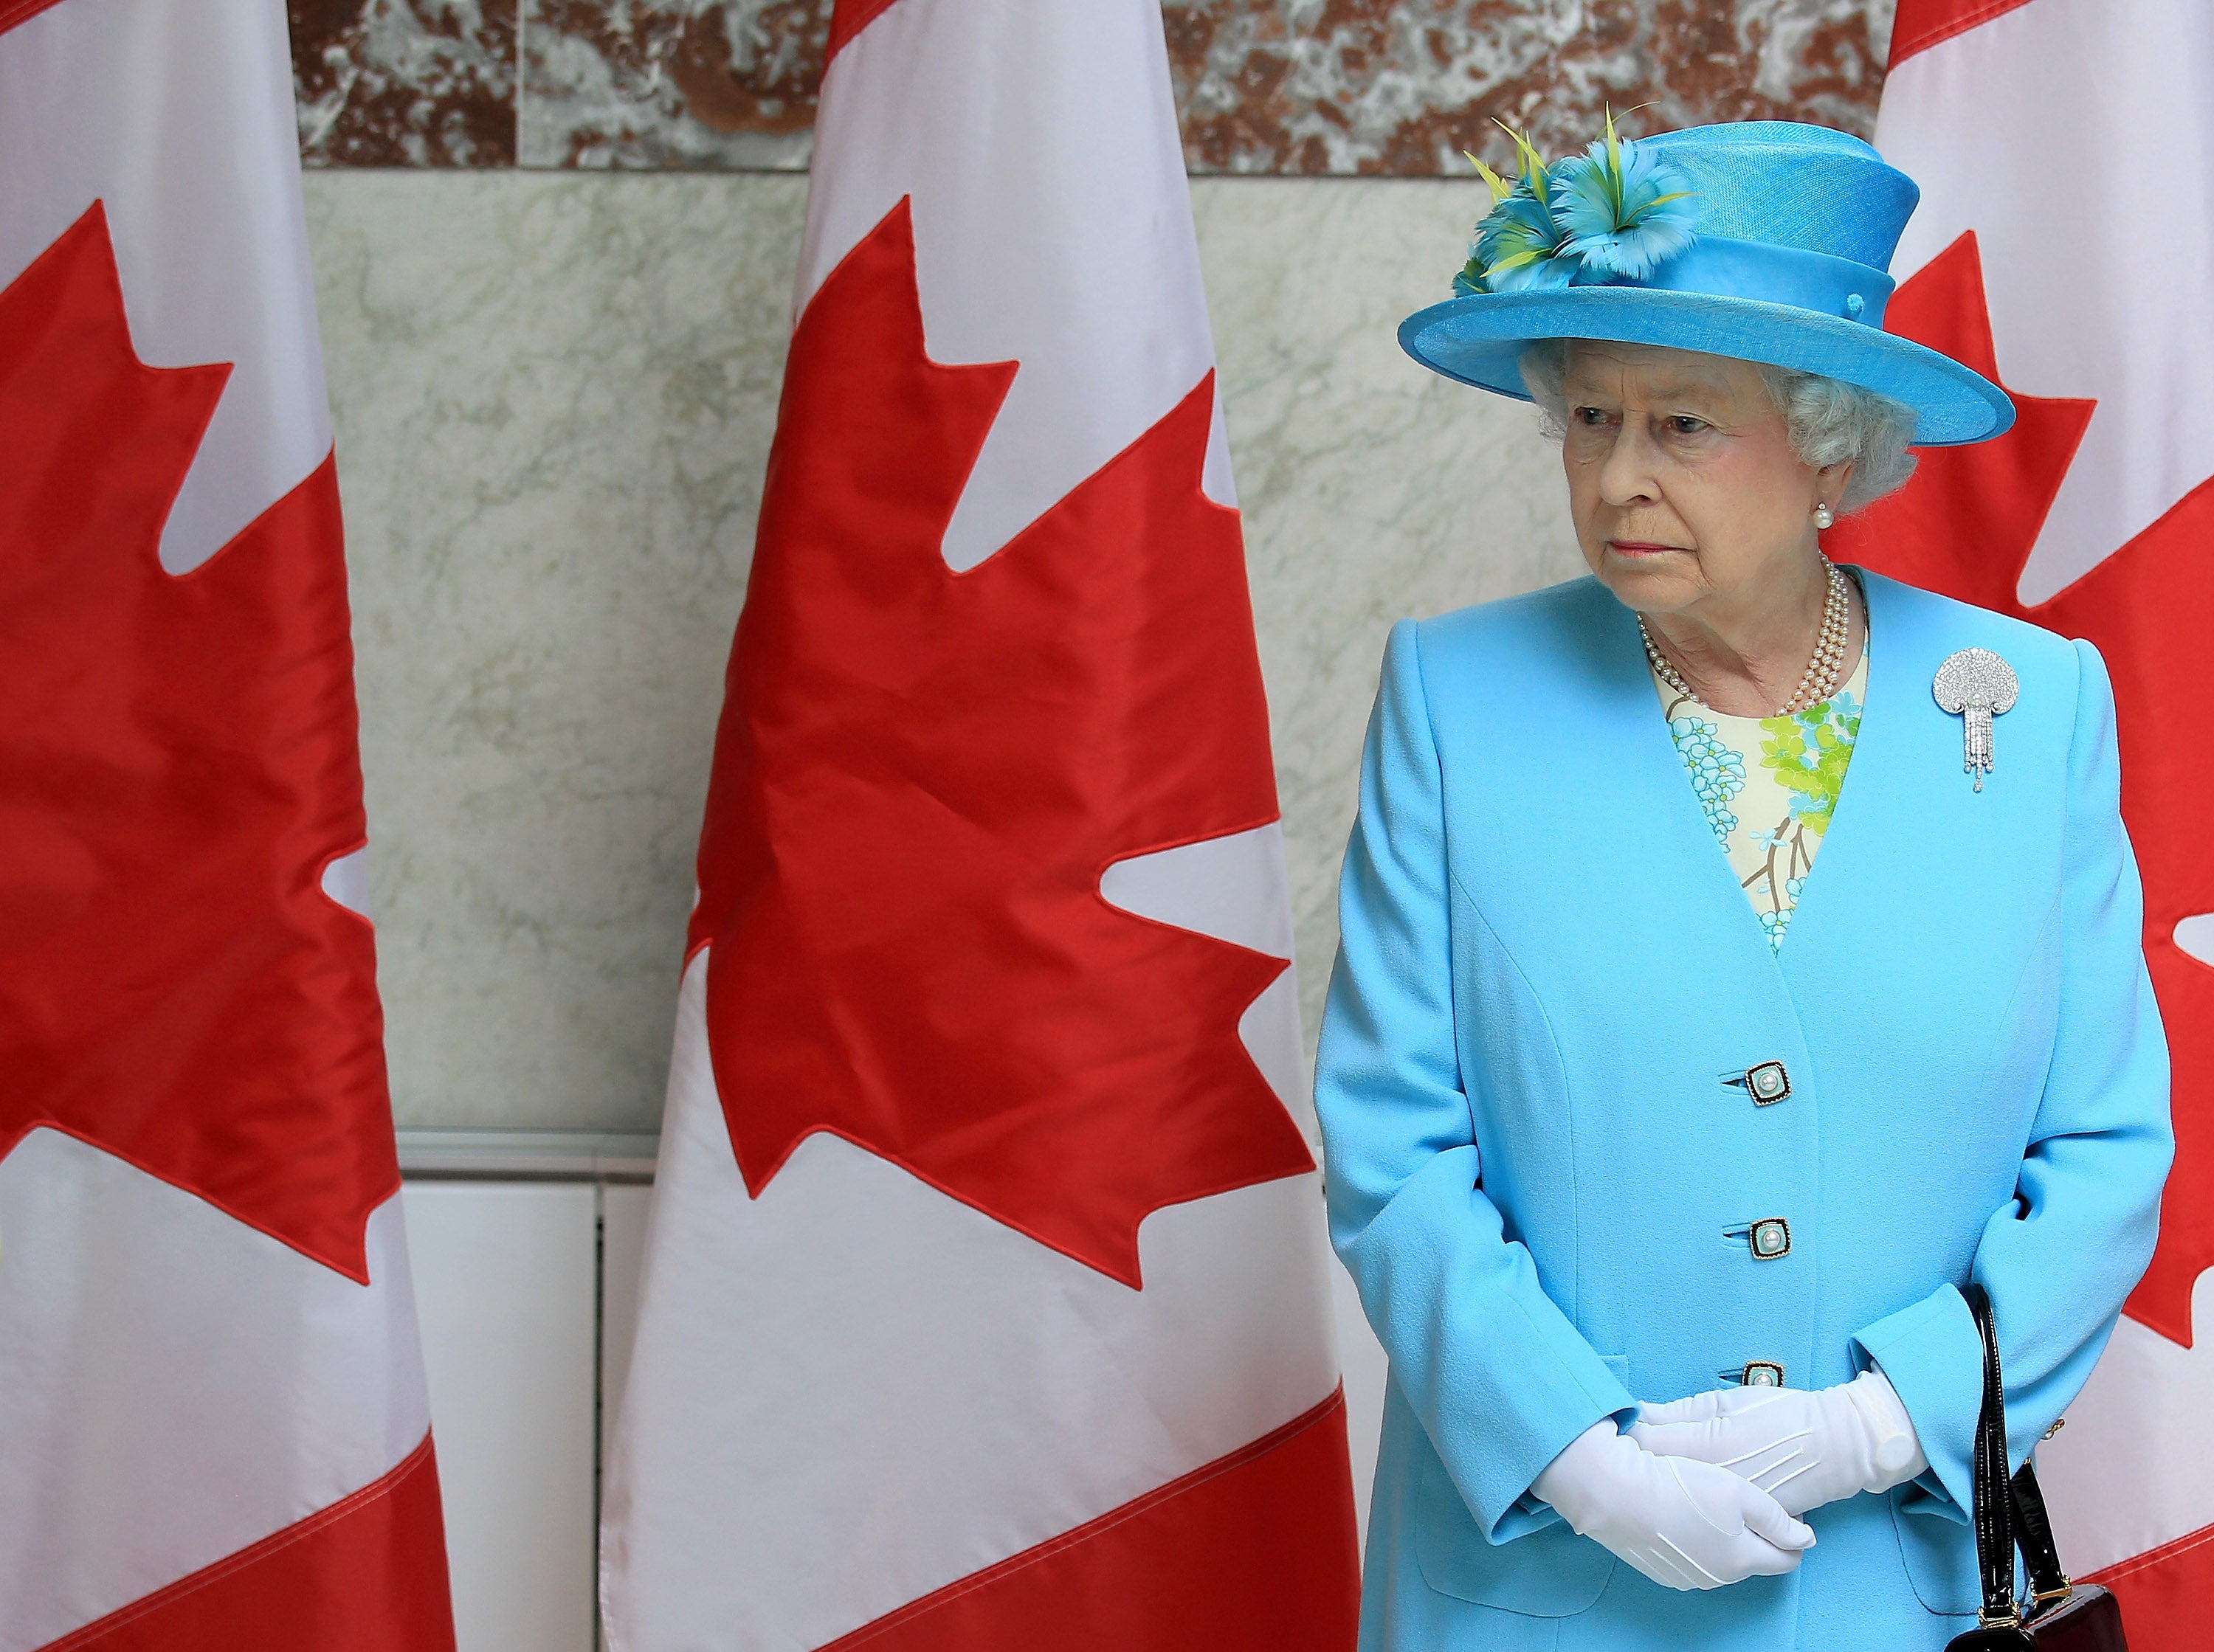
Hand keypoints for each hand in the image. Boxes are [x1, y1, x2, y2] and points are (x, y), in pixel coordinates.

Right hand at [1531, 1420, 1815, 1590]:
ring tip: (1705, 1499)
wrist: (1613, 1491)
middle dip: (1755, 1532)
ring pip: (1721, 1558)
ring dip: (1723, 1536)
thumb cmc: (1679, 1484)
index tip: (1786, 1507)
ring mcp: (1687, 1577)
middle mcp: (1718, 1577)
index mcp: (1743, 1560)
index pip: (1787, 1559)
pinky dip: (1693, 1538)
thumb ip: (1778, 1519)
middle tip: (1740, 1496)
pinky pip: (1692, 1557)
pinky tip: (1679, 1511)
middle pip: (1753, 1557)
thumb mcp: (1740, 1492)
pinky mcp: (1660, 1570)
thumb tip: (1805, 1539)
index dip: (1793, 1533)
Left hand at [1628, 1371, 1926, 1517]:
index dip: (1621, 1435)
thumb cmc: (1782, 1415)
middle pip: (1651, 1478)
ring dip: (1654, 1489)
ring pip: (1672, 1505)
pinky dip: (1681, 1511)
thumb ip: (1679, 1413)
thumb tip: (1639, 1412)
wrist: (1835, 1448)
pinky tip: (1674, 1497)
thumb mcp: (1727, 1403)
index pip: (1644, 1444)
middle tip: (1620, 1449)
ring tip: (1645, 1473)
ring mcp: (1726, 1513)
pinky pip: (1698, 1525)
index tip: (1610, 1427)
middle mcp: (1711, 1486)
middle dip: (1632, 1464)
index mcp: (1705, 1447)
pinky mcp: (1740, 1529)